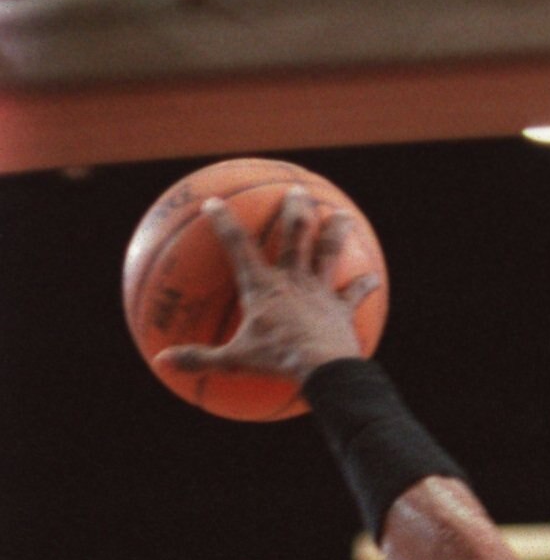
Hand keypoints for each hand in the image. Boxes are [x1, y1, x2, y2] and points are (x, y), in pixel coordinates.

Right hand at [156, 188, 376, 393]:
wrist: (322, 368)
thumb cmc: (277, 361)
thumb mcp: (234, 360)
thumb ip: (200, 358)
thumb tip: (163, 362)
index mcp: (262, 286)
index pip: (238, 245)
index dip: (225, 222)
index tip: (215, 203)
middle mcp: (293, 279)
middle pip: (295, 234)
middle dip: (296, 209)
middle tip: (298, 191)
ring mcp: (320, 291)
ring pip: (328, 252)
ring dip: (336, 232)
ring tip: (342, 216)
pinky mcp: (342, 310)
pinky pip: (355, 294)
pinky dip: (365, 286)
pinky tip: (375, 279)